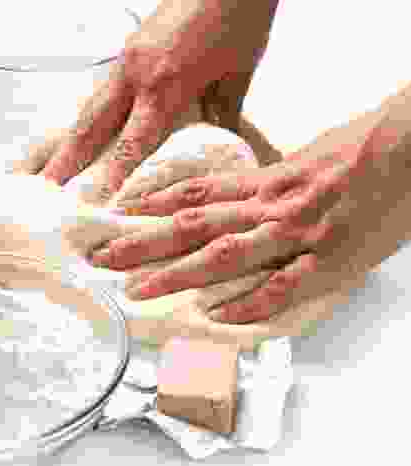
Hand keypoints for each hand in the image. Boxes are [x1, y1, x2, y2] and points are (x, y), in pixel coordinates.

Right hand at [29, 0, 278, 197]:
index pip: (130, 142)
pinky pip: (103, 90)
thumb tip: (218, 140)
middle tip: (46, 189)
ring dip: (70, 139)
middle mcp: (135, 73)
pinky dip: (90, 116)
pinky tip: (82, 133)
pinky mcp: (129, 48)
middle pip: (91, 126)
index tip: (95, 203)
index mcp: (163, 83)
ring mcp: (127, 59)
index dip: (112, 176)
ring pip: (91, 107)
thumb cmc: (240, 17)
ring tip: (51, 166)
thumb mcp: (238, 72)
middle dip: (67, 160)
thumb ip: (222, 111)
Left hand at [90, 131, 410, 323]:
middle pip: (194, 226)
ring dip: (177, 274)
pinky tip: (217, 315)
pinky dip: (251, 302)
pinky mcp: (330, 260)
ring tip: (136, 289)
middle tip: (102, 258)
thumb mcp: (305, 159)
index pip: (196, 194)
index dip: (152, 205)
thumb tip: (234, 196)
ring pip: (225, 256)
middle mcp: (270, 207)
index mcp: (266, 182)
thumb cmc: (364, 149)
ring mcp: (297, 235)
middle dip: (144, 243)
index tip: (116, 217)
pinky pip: (284, 287)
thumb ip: (268, 182)